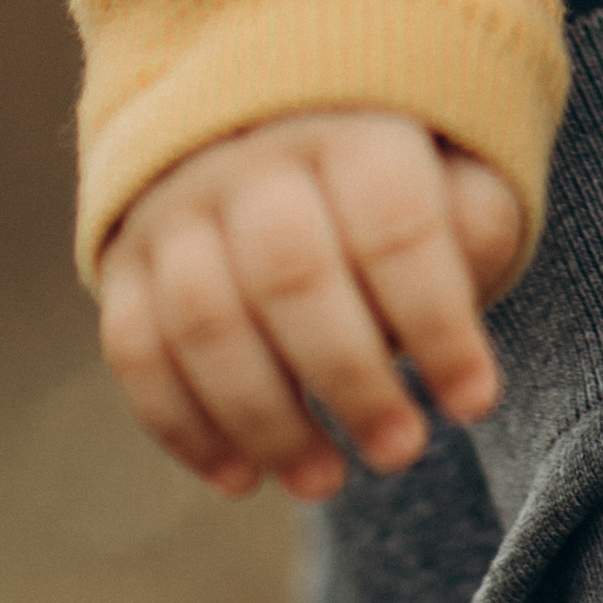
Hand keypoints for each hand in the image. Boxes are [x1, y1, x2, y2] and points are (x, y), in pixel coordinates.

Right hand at [97, 109, 524, 501]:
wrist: (273, 121)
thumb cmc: (392, 176)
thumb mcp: (456, 175)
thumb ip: (471, 227)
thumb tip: (455, 302)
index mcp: (354, 124)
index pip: (394, 225)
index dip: (437, 324)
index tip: (474, 401)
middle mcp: (255, 153)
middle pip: (291, 274)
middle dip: (350, 381)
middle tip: (401, 451)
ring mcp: (180, 203)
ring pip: (206, 320)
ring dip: (266, 421)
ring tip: (325, 481)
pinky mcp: (127, 256)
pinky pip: (137, 350)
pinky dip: (185, 428)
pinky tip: (242, 477)